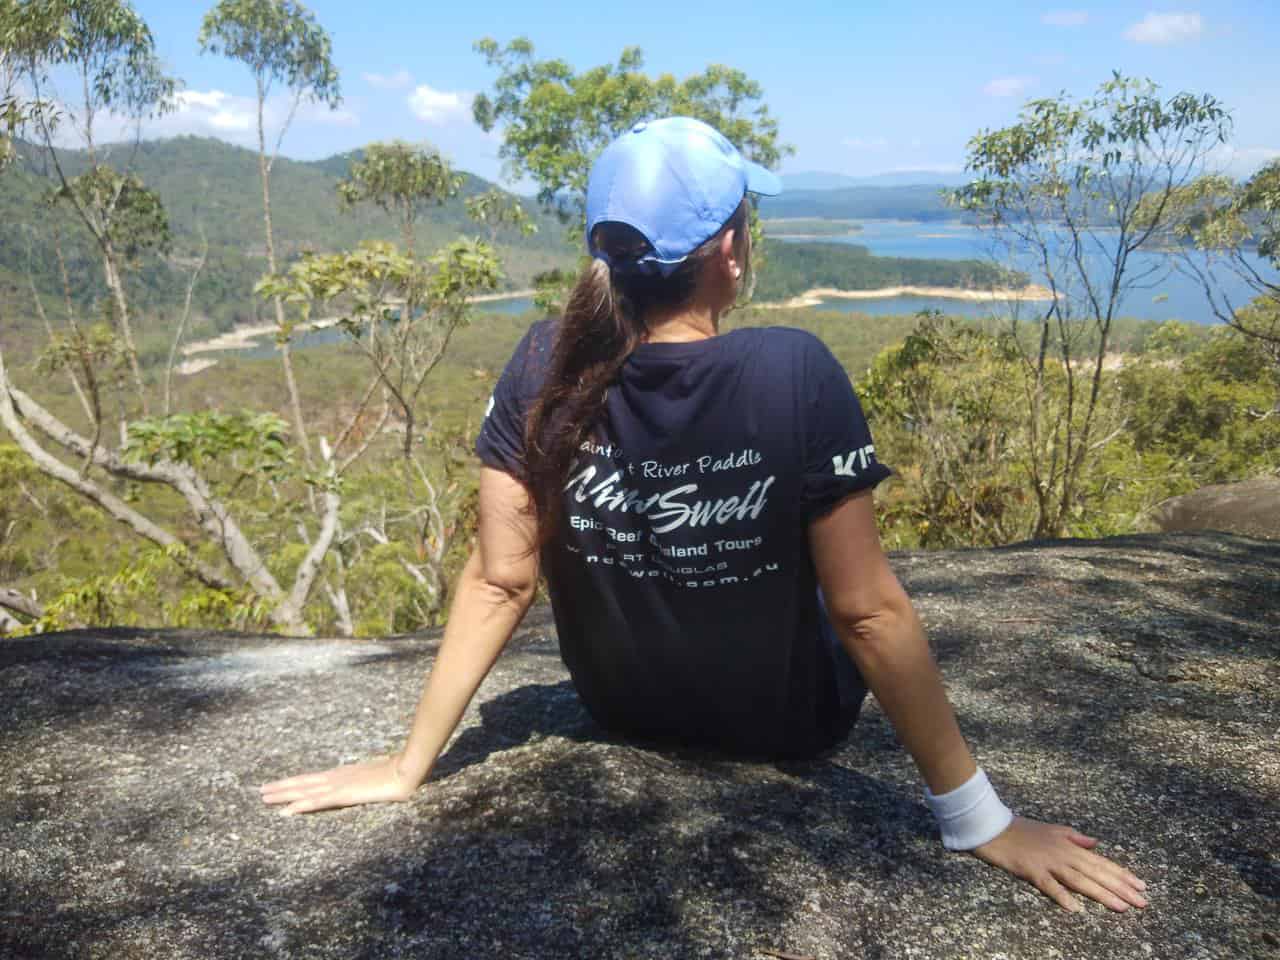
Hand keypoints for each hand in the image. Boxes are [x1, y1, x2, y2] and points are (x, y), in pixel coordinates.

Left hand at [259, 754, 416, 815]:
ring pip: (305, 790)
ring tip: (265, 798)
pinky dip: (301, 805)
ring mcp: (340, 785)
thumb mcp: (379, 777)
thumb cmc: (399, 772)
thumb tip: (366, 783)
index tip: (279, 784)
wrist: (408, 769)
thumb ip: (368, 780)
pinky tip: (288, 811)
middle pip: (304, 782)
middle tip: (261, 791)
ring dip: (285, 795)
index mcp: (345, 774)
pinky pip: (318, 801)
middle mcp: (338, 777)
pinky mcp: (345, 794)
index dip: (296, 781)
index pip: (315, 778)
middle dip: (282, 787)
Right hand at [970, 816, 1148, 912]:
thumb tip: (1095, 844)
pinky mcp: (1031, 870)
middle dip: (1120, 888)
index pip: (1101, 861)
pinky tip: (1075, 909)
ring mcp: (1048, 862)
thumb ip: (1075, 837)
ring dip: (1101, 894)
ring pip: (1079, 880)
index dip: (1122, 874)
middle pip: (1096, 873)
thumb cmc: (1021, 829)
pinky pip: (1049, 886)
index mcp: (1069, 845)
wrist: (992, 827)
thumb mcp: (1052, 829)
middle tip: (1142, 902)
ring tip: (1121, 907)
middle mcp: (1063, 853)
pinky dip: (1062, 896)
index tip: (1142, 886)